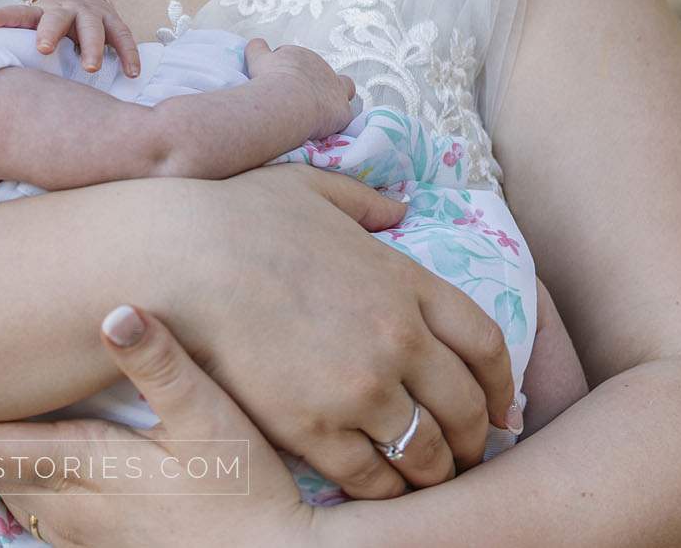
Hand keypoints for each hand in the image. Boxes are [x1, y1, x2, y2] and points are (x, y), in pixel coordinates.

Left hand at [0, 0, 140, 76]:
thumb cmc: (52, 25)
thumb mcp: (36, 29)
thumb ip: (20, 46)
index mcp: (42, 13)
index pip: (19, 13)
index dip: (3, 17)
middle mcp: (66, 10)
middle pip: (56, 18)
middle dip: (49, 31)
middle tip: (43, 48)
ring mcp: (91, 13)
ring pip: (92, 27)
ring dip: (91, 46)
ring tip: (90, 68)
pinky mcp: (113, 21)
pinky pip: (122, 37)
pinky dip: (128, 54)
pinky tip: (131, 73)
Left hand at [0, 306, 312, 546]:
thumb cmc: (248, 495)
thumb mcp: (211, 420)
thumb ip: (162, 363)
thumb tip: (115, 308)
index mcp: (83, 464)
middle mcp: (71, 507)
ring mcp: (88, 539)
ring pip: (16, 498)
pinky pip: (49, 522)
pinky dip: (28, 496)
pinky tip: (40, 481)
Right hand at [157, 166, 513, 498]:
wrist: (180, 259)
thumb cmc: (236, 217)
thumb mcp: (312, 188)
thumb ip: (366, 202)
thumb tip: (397, 207)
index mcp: (404, 281)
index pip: (484, 343)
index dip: (500, 384)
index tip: (499, 406)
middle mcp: (398, 338)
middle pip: (465, 407)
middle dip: (475, 439)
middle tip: (468, 455)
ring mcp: (360, 387)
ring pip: (424, 451)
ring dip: (434, 472)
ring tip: (427, 480)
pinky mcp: (315, 426)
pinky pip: (371, 476)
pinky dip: (384, 491)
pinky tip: (380, 490)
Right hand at [244, 38, 355, 137]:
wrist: (287, 98)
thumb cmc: (271, 78)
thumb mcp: (258, 58)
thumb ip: (257, 48)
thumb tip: (257, 43)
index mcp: (304, 57)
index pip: (300, 60)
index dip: (292, 72)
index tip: (282, 83)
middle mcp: (324, 70)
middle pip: (323, 73)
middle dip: (314, 83)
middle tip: (298, 99)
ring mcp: (337, 91)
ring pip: (344, 89)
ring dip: (333, 98)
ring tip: (318, 112)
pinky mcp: (343, 112)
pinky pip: (342, 116)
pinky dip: (333, 122)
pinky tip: (320, 129)